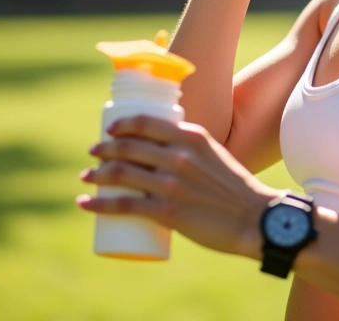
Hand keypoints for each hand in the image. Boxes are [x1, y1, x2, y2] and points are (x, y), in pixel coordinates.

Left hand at [77, 115, 276, 258]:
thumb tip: (161, 152)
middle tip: (94, 154)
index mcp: (192, 136)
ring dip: (96, 174)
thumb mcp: (213, 154)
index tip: (110, 130)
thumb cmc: (233, 186)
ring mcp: (171, 184)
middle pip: (129, 147)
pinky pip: (123, 205)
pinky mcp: (167, 212)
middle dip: (104, 149)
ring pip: (120, 174)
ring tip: (87, 177)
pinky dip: (99, 204)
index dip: (123, 124)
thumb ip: (190, 150)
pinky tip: (85, 203)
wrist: (252, 217)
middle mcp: (179, 155)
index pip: (147, 122)